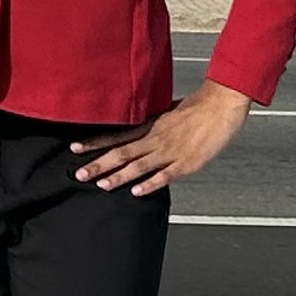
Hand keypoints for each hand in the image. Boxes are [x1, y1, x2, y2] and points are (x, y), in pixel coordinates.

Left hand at [76, 80, 252, 194]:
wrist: (221, 104)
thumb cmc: (196, 107)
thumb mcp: (166, 112)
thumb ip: (150, 124)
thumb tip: (134, 129)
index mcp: (150, 125)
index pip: (116, 135)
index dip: (94, 143)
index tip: (74, 148)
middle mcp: (155, 138)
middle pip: (122, 152)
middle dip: (99, 164)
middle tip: (79, 174)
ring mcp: (170, 151)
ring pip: (139, 165)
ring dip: (119, 176)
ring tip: (101, 185)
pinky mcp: (187, 162)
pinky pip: (165, 175)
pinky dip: (150, 184)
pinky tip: (137, 191)